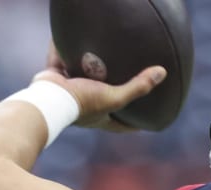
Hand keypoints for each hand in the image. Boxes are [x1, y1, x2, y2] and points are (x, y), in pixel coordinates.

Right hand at [32, 42, 166, 131]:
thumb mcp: (114, 97)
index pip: (121, 126)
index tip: (146, 124)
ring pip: (82, 83)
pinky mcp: (55, 80)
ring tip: (100, 64)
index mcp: (100, 118)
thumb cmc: (82, 103)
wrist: (48, 98)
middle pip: (102, 103)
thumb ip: (138, 87)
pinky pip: (62, 64)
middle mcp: (85, 109)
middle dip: (112, 97)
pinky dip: (65, 55)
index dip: (134, 126)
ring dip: (89, 74)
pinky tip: (72, 44)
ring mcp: (69, 95)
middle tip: (125, 89)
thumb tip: (162, 73)